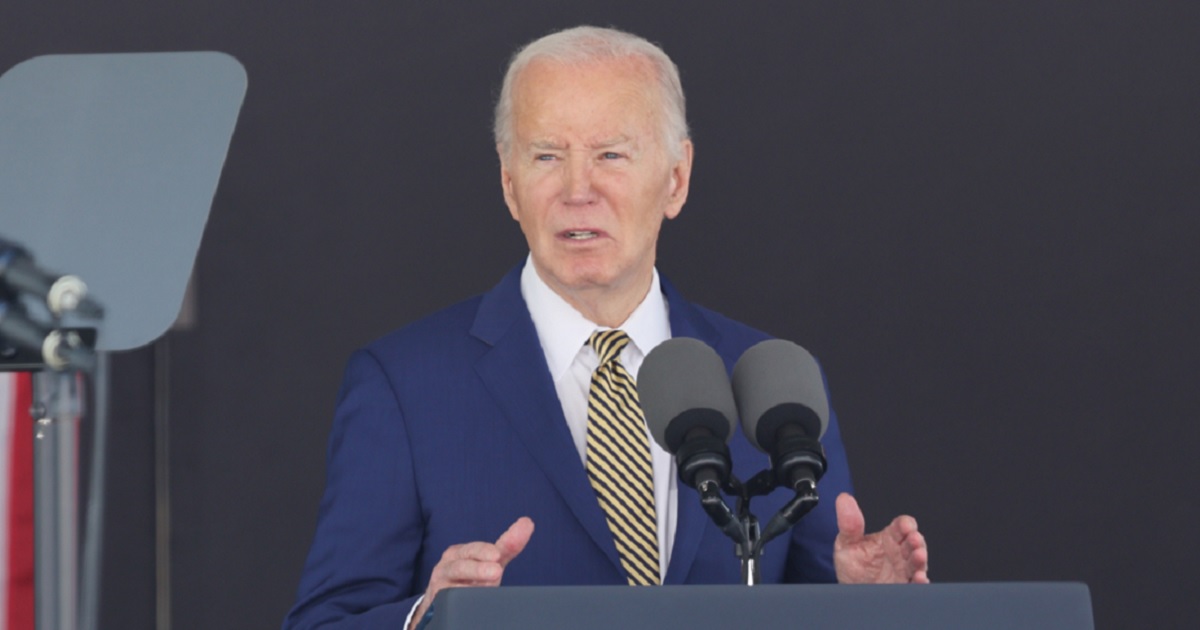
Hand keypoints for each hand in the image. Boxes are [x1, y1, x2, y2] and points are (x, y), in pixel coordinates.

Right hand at [409, 517, 534, 628]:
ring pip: (454, 582)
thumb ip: (508, 545)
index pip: (474, 550)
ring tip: (489, 583)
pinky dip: (458, 598)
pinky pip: (447, 598)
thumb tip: (528, 522)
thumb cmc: (470, 576)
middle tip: (496, 571)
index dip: (484, 551)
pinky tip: (469, 599)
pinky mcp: (438, 598)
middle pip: (461, 565)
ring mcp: (441, 583)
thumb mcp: (489, 561)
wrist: (444, 599)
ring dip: (470, 582)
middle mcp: (449, 564)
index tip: (497, 555)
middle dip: (478, 568)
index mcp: (461, 552)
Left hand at [833, 493, 927, 583]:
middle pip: (913, 543)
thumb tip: (844, 498)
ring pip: (917, 562)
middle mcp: (899, 553)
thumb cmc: (852, 567)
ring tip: (919, 556)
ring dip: (920, 559)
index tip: (905, 525)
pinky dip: (919, 581)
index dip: (906, 524)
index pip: (901, 526)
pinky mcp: (904, 587)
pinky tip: (919, 578)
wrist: (850, 591)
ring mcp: (903, 570)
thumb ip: (849, 524)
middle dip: (916, 540)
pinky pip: (915, 584)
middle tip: (914, 539)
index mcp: (889, 538)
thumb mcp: (846, 544)